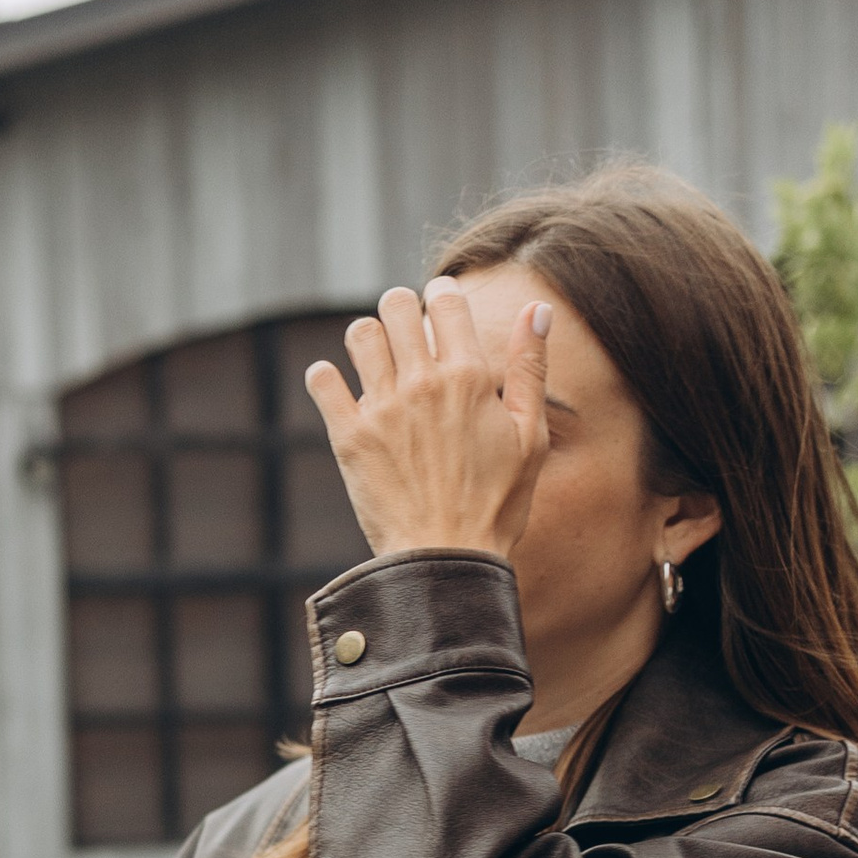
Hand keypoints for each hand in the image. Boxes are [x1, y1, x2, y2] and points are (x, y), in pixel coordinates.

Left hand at [304, 280, 552, 562]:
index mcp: (470, 377)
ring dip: (366, 339)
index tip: (440, 311)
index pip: (446, 301)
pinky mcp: (348, 437)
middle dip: (400, 310)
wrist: (447, 560)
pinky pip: (322, 381)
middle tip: (405, 335)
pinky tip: (338, 389)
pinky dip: (326, 377)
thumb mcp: (531, 436)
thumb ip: (530, 368)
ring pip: (359, 334)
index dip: (442, 297)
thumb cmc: (497, 505)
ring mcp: (382, 408)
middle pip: (396, 305)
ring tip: (376, 361)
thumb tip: (536, 309)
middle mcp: (423, 383)